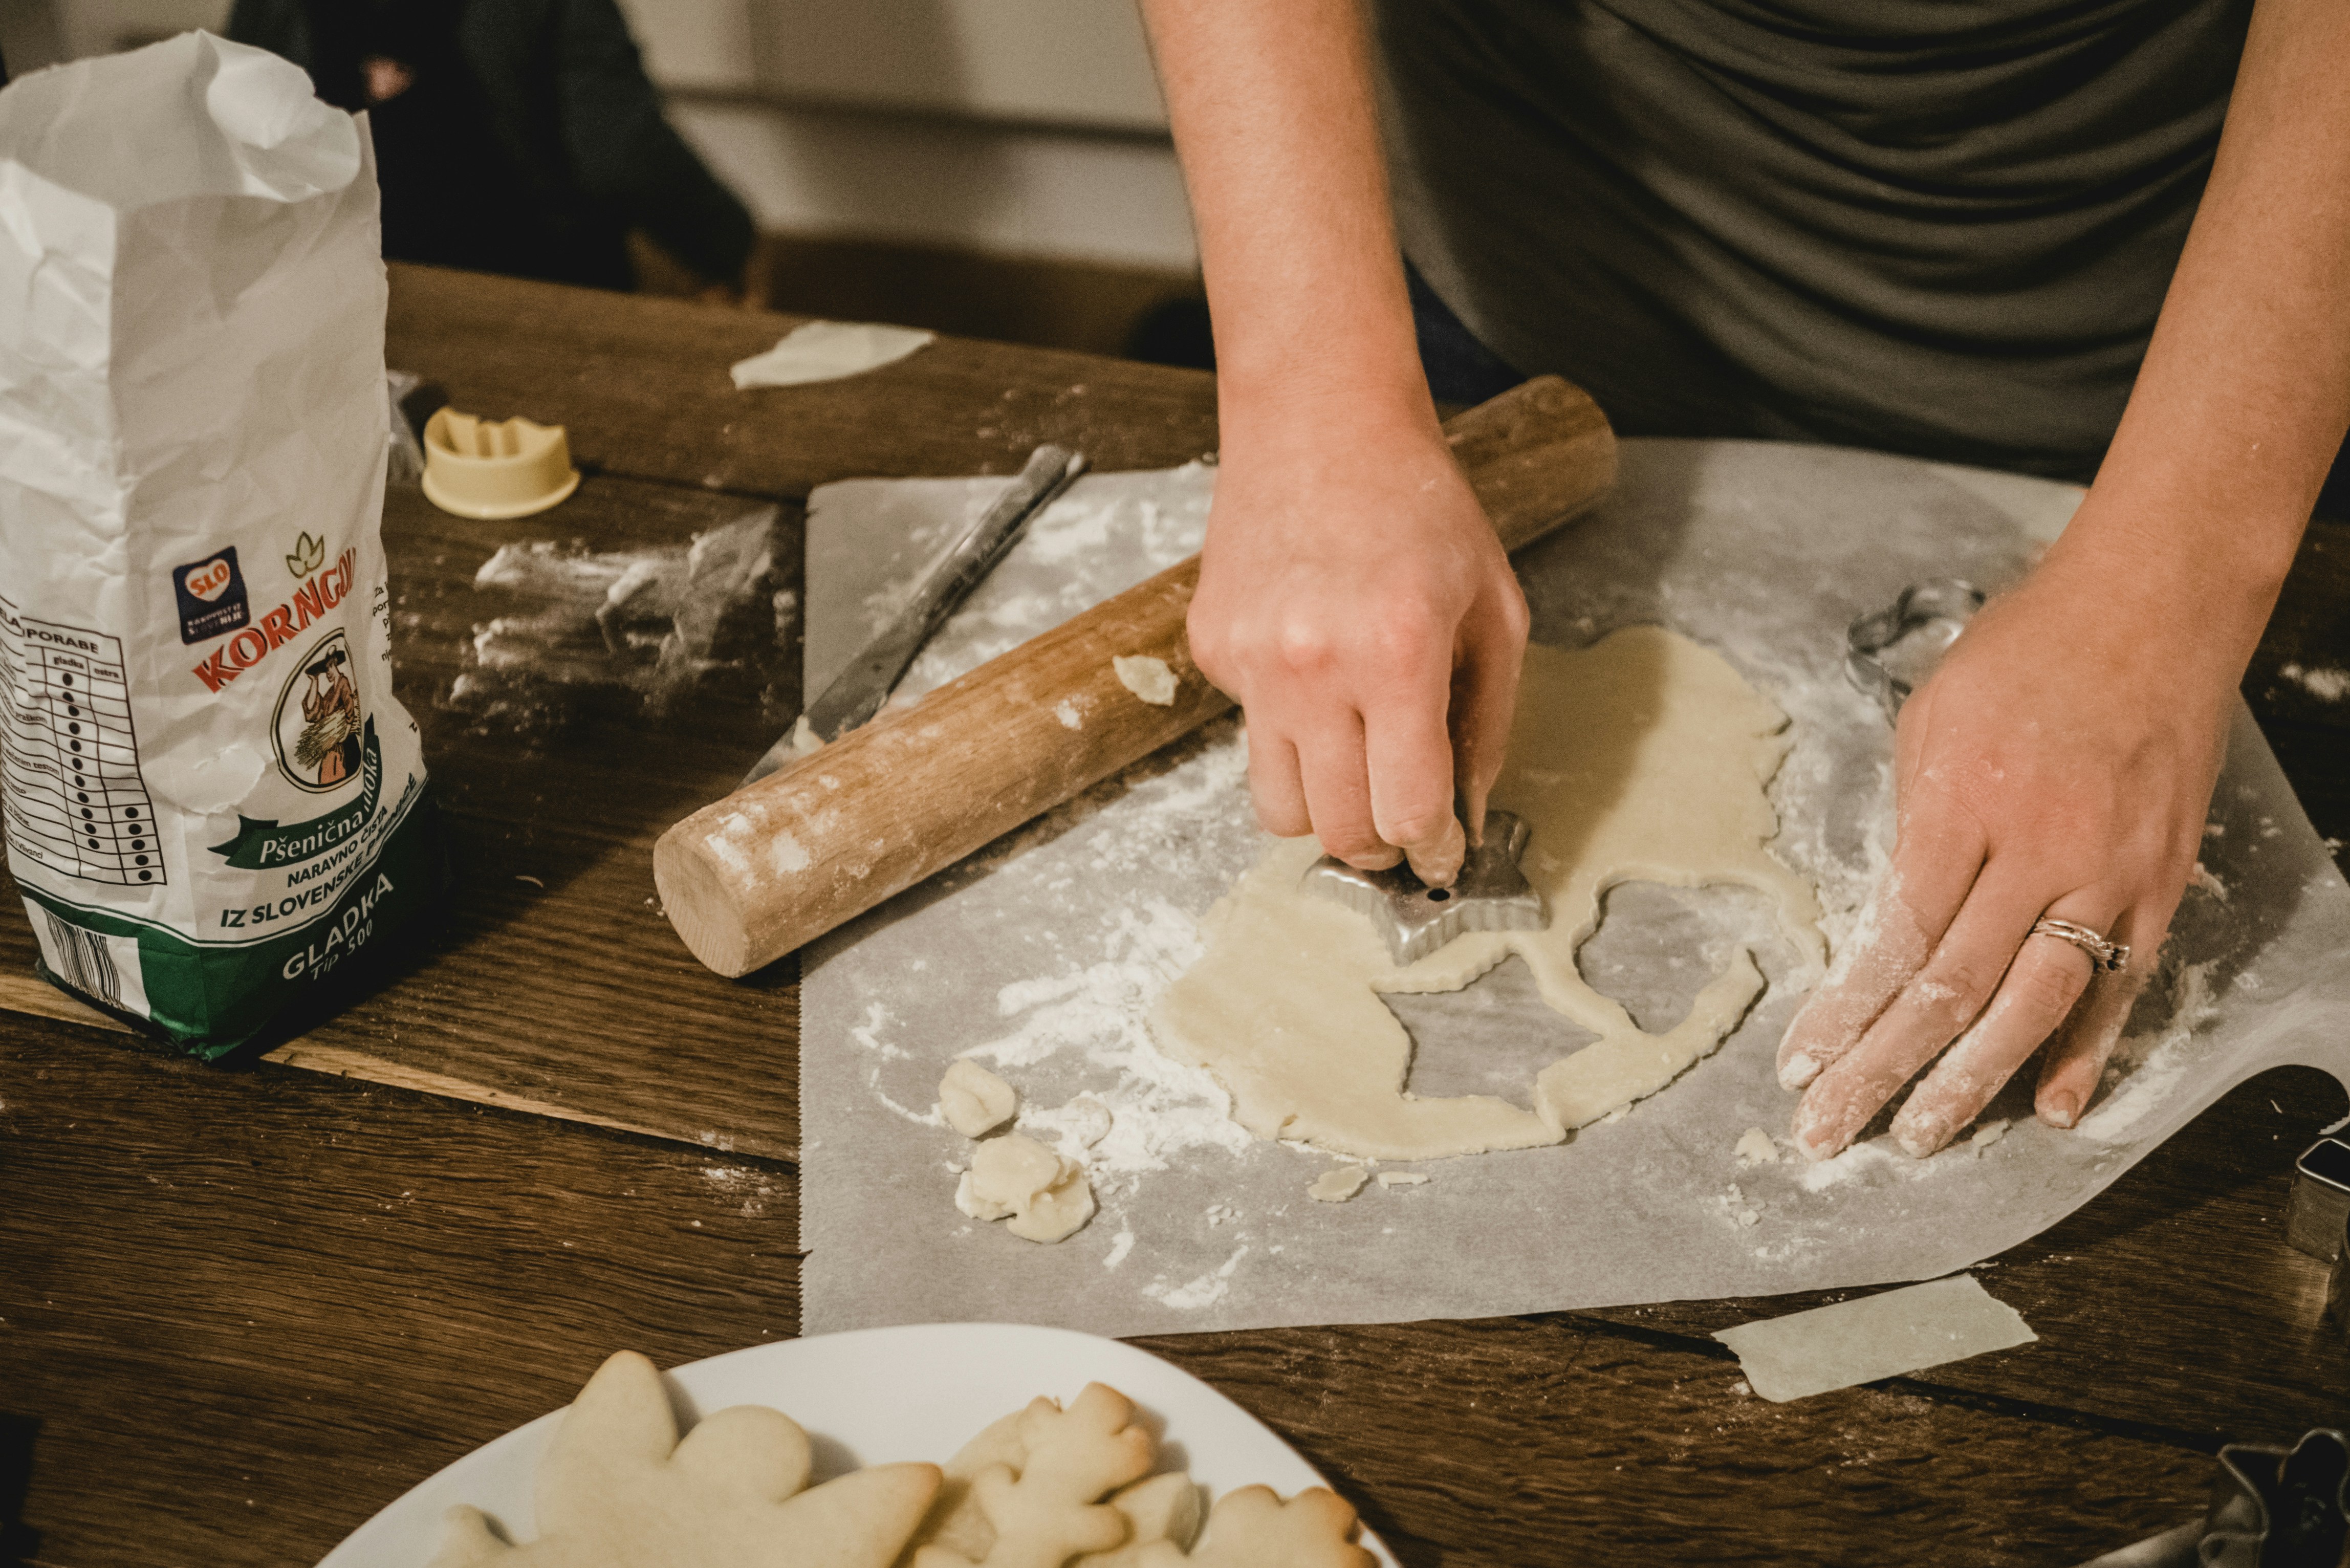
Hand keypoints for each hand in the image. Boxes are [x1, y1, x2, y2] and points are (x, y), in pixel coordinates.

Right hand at [1187, 402, 1528, 884]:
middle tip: (1401, 818)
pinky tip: (1312, 666)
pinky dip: (1286, 727)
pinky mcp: (1212, 650)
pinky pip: (1250, 734)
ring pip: (1277, 808)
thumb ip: (1486, 719)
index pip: (1406, 810)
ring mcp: (1251, 662)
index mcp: (1396, 655)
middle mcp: (1313, 667)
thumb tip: (1465, 810)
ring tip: (1354, 764)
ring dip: (1322, 807)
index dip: (1433, 848)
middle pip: (1337, 829)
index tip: (1441, 850)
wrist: (1319, 422)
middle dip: (1379, 845)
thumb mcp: (1492, 607)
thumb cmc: (1418, 506)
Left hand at [1775, 544, 2238, 1158]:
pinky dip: (2083, 1052)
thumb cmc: (2024, 654)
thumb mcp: (1931, 721)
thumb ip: (1915, 823)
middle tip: (1831, 1131)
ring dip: (1971, 1083)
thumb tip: (1894, 914)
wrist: (2150, 609)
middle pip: (1951, 988)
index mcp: (1964, 804)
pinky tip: (2047, 1107)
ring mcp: (2107, 874)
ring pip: (2031, 1004)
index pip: (1896, 938)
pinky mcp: (2159, 884)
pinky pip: (2118, 986)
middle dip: (1884, 1069)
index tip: (1802, 1065)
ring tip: (1918, 1139)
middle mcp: (2039, 850)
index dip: (1846, 1013)